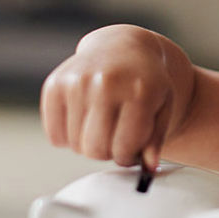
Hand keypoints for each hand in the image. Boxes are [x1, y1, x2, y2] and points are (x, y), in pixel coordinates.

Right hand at [40, 24, 194, 170]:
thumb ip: (156, 140)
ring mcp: (78, 81)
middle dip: (107, 153)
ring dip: (88, 145)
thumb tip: (148, 169)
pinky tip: (82, 123)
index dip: (128, 157)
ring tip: (102, 127)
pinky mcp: (55, 84)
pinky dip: (66, 138)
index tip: (130, 152)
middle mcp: (107, 83)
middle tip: (115, 140)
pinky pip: (55, 134)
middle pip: (96, 149)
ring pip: (75, 145)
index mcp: (140, 91)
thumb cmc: (146, 84)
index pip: (124, 147)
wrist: (122, 48)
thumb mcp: (163, 107)